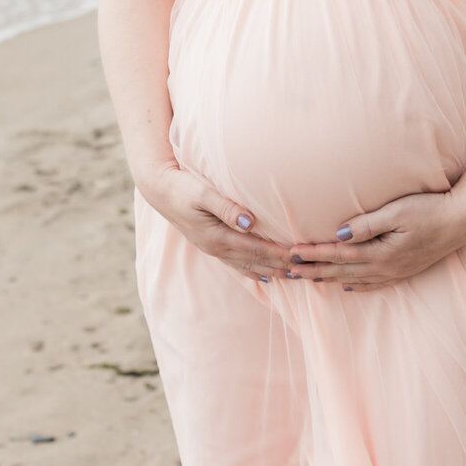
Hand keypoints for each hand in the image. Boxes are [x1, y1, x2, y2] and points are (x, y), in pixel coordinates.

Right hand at [136, 163, 291, 280]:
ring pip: (248, 266)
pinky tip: (264, 275)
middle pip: (255, 261)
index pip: (255, 249)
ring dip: (271, 271)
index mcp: (217, 237)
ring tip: (292, 277)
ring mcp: (213, 249)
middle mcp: (216, 248)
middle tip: (305, 270)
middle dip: (280, 266)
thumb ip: (226, 207)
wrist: (160, 191)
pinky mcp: (211, 245)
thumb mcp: (203, 193)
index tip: (298, 256)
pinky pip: (237, 264)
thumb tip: (248, 222)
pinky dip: (254, 270)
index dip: (278, 254)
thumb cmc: (183, 188)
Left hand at [287, 189, 465, 290]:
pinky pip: (374, 283)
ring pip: (354, 279)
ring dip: (329, 279)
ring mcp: (396, 271)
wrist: (463, 221)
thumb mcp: (397, 211)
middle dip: (313, 271)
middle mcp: (386, 267)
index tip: (291, 254)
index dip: (313, 254)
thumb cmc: (430, 209)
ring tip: (308, 279)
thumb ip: (367, 224)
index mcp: (381, 252)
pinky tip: (347, 286)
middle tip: (288, 272)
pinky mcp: (405, 270)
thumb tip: (338, 235)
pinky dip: (356, 285)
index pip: (338, 255)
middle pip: (341, 271)